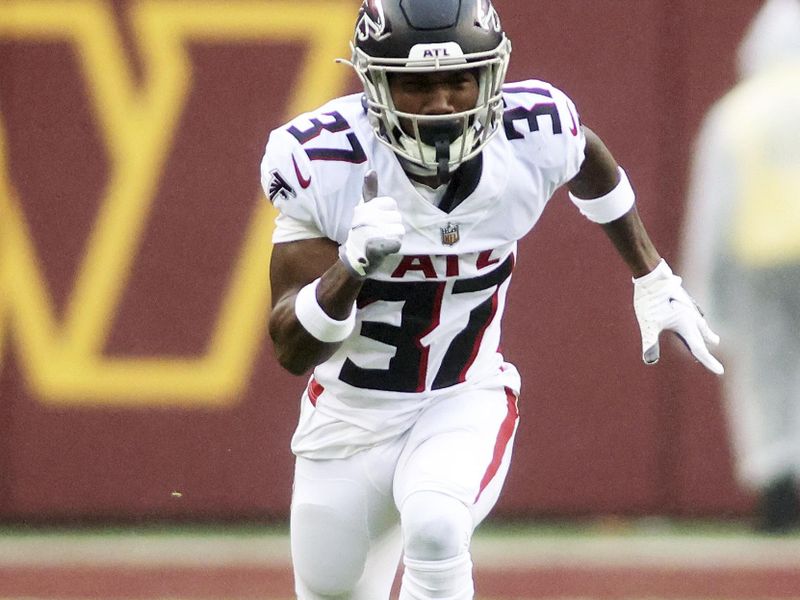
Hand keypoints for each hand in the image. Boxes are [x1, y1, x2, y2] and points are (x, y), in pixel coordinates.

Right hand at [339, 170, 404, 277]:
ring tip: (381, 240)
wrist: (353, 257)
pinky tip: (385, 248)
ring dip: (394, 236)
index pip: (391, 203)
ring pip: (399, 230)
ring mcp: (374, 233)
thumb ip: (369, 191)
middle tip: (378, 232)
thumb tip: (372, 170)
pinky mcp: (378, 248)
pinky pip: (397, 242)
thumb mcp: (364, 209)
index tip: (378, 220)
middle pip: (397, 217)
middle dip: (392, 225)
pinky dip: (393, 246)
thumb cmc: (361, 231)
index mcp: (367, 207)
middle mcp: (370, 218)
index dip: (388, 212)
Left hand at [633, 260, 723, 374]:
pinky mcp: (681, 297)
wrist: (651, 274)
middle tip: (716, 345)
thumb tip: (649, 361)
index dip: (708, 362)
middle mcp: (690, 315)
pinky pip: (692, 311)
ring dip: (703, 329)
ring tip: (709, 336)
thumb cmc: (650, 300)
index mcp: (686, 324)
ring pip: (698, 320)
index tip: (720, 371)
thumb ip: (650, 343)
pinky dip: (695, 317)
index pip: (699, 348)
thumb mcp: (648, 324)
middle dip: (707, 342)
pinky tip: (692, 313)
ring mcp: (687, 305)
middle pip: (701, 333)